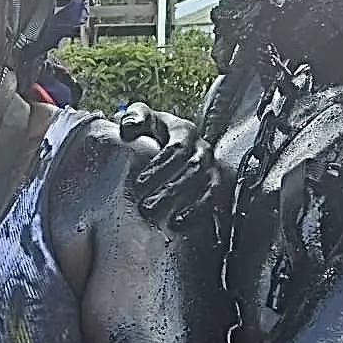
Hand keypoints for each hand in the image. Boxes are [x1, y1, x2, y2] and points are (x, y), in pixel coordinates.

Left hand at [119, 103, 220, 227]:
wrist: (160, 146)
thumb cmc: (148, 133)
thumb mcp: (140, 119)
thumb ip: (133, 118)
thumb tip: (128, 129)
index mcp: (184, 131)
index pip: (177, 148)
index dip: (160, 165)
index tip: (139, 182)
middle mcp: (201, 149)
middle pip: (193, 169)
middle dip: (170, 189)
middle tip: (147, 207)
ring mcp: (211, 169)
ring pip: (207, 186)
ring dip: (186, 204)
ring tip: (165, 220)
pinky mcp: (215, 188)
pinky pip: (213, 201)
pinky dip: (197, 213)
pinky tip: (179, 224)